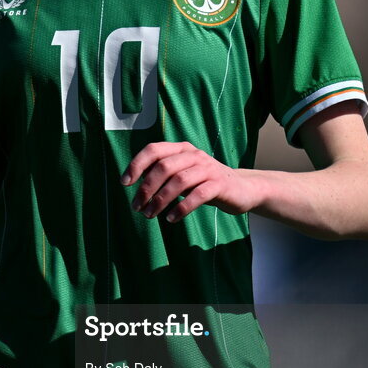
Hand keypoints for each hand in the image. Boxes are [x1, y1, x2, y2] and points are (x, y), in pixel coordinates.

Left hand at [121, 141, 258, 221]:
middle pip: (163, 167)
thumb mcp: (182, 175)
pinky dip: (181, 208)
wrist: (241, 189)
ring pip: (178, 181)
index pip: (154, 150)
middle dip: (146, 188)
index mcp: (181, 149)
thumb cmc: (204, 183)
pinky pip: (197, 195)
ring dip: (160, 200)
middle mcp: (194, 155)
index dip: (137, 165)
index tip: (125, 183)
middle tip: (137, 207)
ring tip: (150, 215)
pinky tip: (171, 219)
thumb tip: (135, 188)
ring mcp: (208, 168)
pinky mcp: (220, 184)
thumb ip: (163, 176)